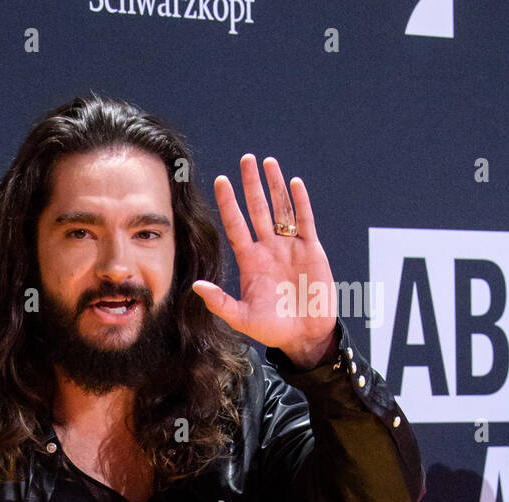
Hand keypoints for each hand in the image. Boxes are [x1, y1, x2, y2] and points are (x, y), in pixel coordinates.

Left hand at [192, 154, 337, 370]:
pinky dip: (300, 202)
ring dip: (274, 186)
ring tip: (267, 162)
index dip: (228, 203)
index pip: (236, 225)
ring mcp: (290, 247)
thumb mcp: (241, 317)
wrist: (304, 335)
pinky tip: (293, 183)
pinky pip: (305, 221)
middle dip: (251, 185)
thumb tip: (196, 286)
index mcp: (250, 261)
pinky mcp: (311, 250)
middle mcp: (268, 248)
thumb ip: (220, 302)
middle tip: (245, 159)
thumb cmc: (272, 328)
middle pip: (257, 209)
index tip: (220, 180)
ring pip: (281, 209)